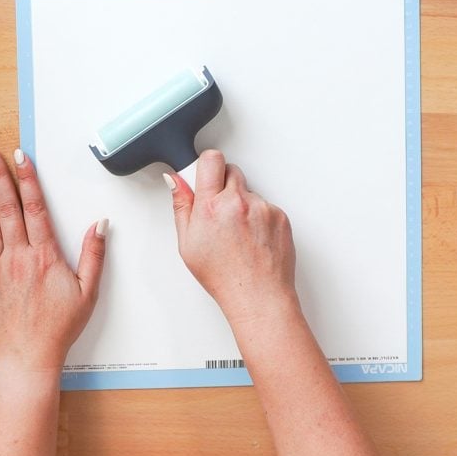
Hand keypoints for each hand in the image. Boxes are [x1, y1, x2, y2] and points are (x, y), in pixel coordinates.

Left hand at [0, 147, 107, 371]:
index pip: (35, 208)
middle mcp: (18, 256)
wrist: (27, 357)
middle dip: (0, 176)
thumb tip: (100, 225)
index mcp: (45, 256)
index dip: (28, 179)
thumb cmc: (59, 328)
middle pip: (8, 207)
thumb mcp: (88, 292)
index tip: (22, 157)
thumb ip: (94, 255)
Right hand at [165, 150, 298, 324]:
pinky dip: (259, 217)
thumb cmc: (223, 276)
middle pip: (231, 171)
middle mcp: (239, 203)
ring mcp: (262, 208)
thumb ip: (182, 205)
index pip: (211, 160)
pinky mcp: (280, 215)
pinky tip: (252, 239)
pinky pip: (266, 206)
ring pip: (249, 191)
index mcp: (211, 207)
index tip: (204, 176)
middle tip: (219, 211)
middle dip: (223, 184)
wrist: (259, 296)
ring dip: (242, 204)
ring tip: (238, 234)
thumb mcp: (188, 244)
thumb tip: (176, 180)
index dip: (206, 165)